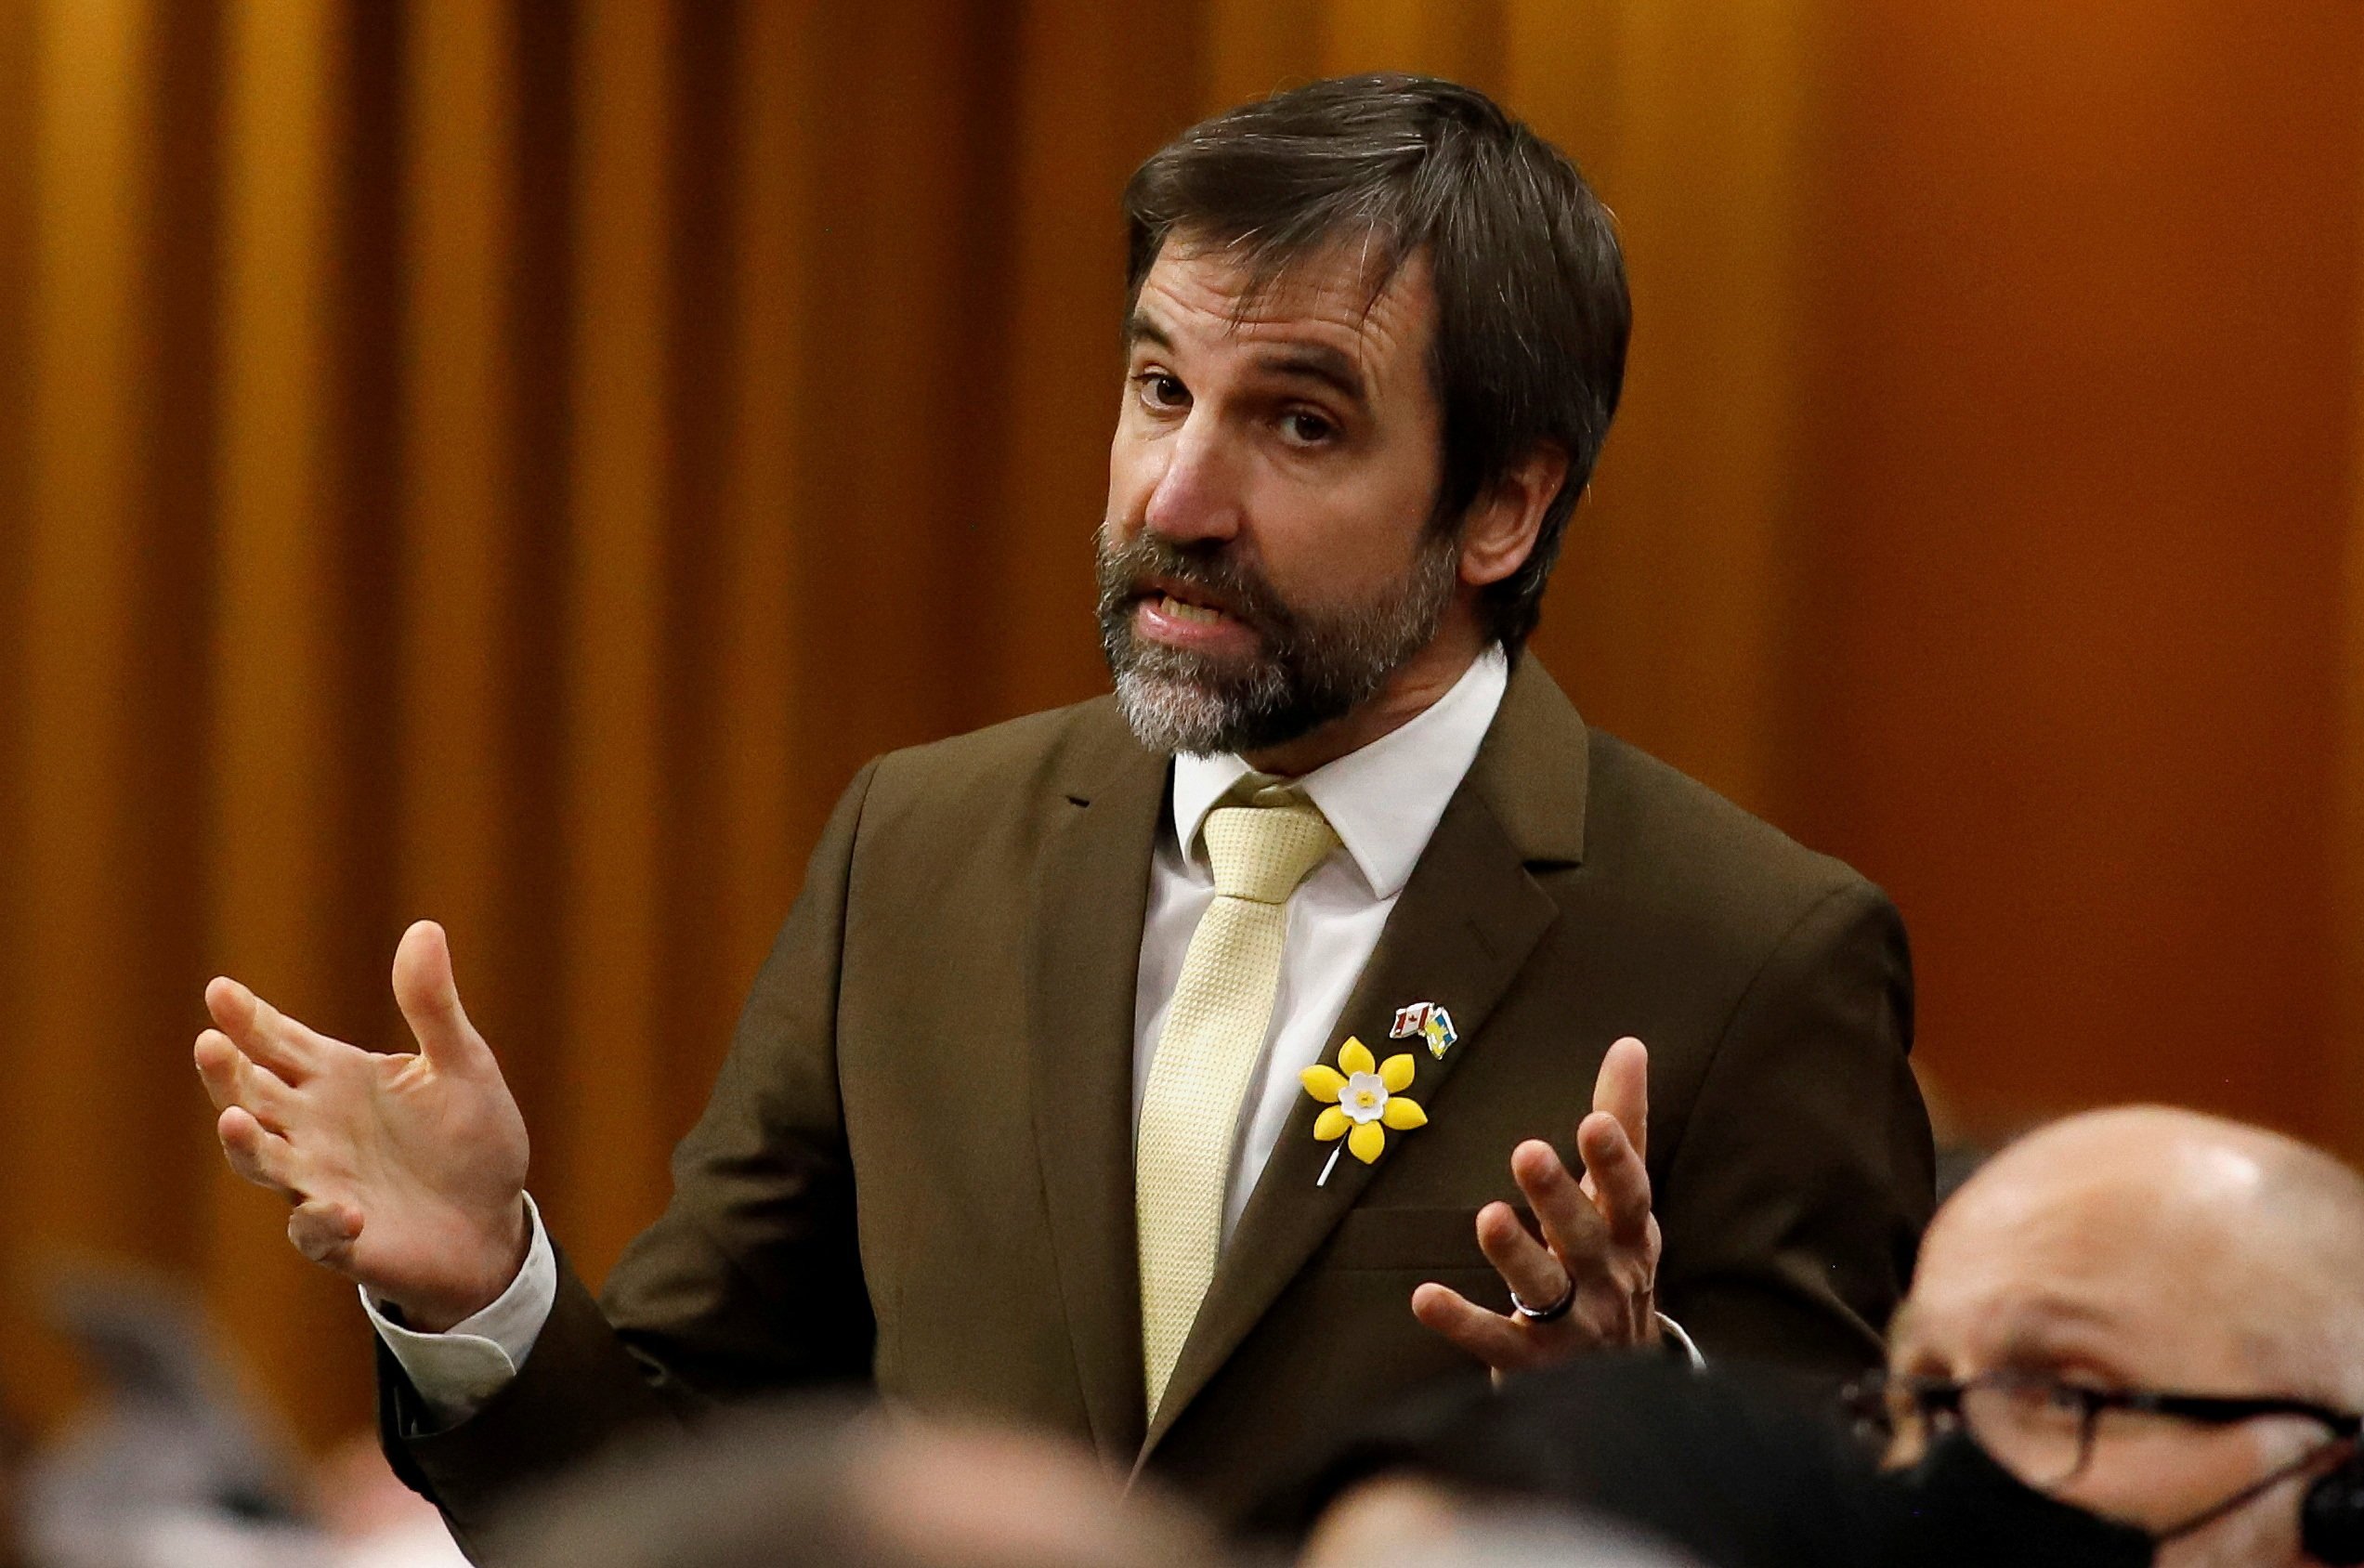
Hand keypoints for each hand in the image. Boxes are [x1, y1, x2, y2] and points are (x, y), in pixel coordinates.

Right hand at [194, 920, 531, 1330]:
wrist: (494, 1223)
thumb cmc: (471, 1139)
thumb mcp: (463, 1064)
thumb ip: (433, 1006)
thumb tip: (425, 929)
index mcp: (336, 1079)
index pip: (278, 1043)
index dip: (248, 1019)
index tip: (220, 991)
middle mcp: (314, 1129)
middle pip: (252, 1095)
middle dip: (227, 1073)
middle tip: (210, 1043)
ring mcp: (323, 1184)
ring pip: (263, 1162)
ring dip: (246, 1144)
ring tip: (235, 1119)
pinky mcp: (345, 1239)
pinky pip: (316, 1232)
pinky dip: (321, 1221)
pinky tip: (343, 1210)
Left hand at [1411, 1035, 1660, 1372]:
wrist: (1620, 1384)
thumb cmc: (1612, 1264)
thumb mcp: (1622, 1201)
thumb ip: (1622, 1124)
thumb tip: (1628, 1044)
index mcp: (1631, 1236)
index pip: (1631, 1195)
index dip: (1615, 1161)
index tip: (1594, 1121)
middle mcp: (1608, 1282)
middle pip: (1586, 1238)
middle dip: (1559, 1197)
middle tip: (1527, 1151)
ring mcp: (1572, 1328)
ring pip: (1546, 1290)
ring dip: (1516, 1254)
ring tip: (1488, 1216)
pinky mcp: (1531, 1363)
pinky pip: (1496, 1342)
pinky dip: (1461, 1322)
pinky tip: (1424, 1297)